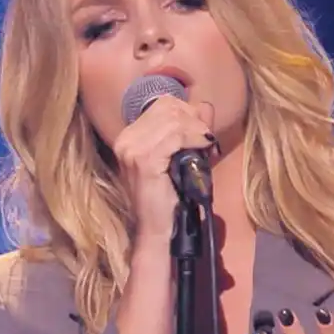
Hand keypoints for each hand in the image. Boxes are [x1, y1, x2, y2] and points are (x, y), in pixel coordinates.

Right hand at [112, 93, 215, 247]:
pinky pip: (175, 136)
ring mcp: (132, 149)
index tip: (202, 132)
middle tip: (207, 140)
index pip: (163, 104)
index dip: (188, 113)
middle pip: (169, 107)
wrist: (157, 229)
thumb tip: (205, 106)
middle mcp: (126, 138)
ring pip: (173, 119)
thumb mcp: (180, 157)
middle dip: (194, 120)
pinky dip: (194, 139)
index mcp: (129, 136)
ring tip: (206, 146)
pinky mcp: (144, 161)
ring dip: (197, 130)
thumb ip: (190, 131)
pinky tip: (204, 149)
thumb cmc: (169, 198)